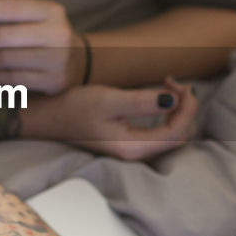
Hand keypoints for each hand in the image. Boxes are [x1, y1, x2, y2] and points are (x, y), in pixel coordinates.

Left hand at [0, 0, 84, 94]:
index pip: (9, 8)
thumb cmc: (45, 34)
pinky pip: (14, 79)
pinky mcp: (54, 82)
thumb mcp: (34, 15)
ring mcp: (57, 60)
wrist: (78, 62)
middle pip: (5, 36)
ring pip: (7, 60)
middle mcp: (58, 34)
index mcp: (51, 11)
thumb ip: (8, 6)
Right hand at [23, 77, 197, 160]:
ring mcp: (133, 150)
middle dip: (184, 107)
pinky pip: (161, 132)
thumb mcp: (108, 99)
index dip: (187, 106)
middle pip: (179, 135)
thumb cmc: (74, 107)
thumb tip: (173, 100)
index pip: (177, 132)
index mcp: (132, 147)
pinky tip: (160, 97)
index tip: (177, 82)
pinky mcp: (129, 142)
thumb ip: (142, 102)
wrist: (49, 117)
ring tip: (168, 85)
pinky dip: (167, 113)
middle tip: (172, 81)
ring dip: (177, 109)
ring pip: (172, 134)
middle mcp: (135, 154)